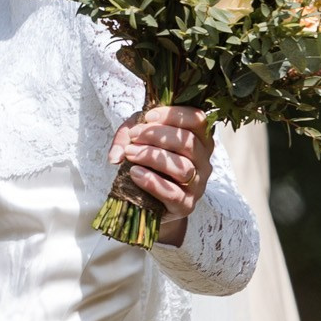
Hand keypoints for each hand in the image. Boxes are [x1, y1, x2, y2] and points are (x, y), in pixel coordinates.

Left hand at [109, 104, 212, 245]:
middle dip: (157, 135)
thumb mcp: (138, 139)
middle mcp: (203, 161)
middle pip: (189, 142)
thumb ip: (127, 135)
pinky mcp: (186, 206)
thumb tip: (116, 155)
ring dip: (153, 157)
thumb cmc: (149, 164)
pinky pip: (173, 194)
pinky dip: (152, 182)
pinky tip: (135, 173)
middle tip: (133, 137)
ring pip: (183, 168)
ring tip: (130, 154)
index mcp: (200, 140)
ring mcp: (198, 185)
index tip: (147, 116)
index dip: (173, 115)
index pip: (198, 119)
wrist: (150, 200)